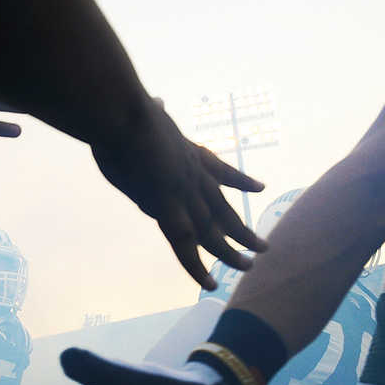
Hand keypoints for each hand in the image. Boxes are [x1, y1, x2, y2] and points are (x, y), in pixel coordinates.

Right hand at [90, 98, 265, 288]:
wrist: (121, 114)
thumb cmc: (123, 111)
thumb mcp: (142, 112)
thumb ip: (151, 112)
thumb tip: (153, 101)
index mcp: (186, 153)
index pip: (219, 170)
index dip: (239, 181)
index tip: (258, 187)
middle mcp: (192, 176)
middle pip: (223, 208)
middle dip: (242, 229)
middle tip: (263, 246)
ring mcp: (183, 193)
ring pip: (213, 230)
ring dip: (232, 251)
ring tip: (251, 267)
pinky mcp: (167, 208)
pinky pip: (185, 246)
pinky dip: (198, 267)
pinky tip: (211, 284)